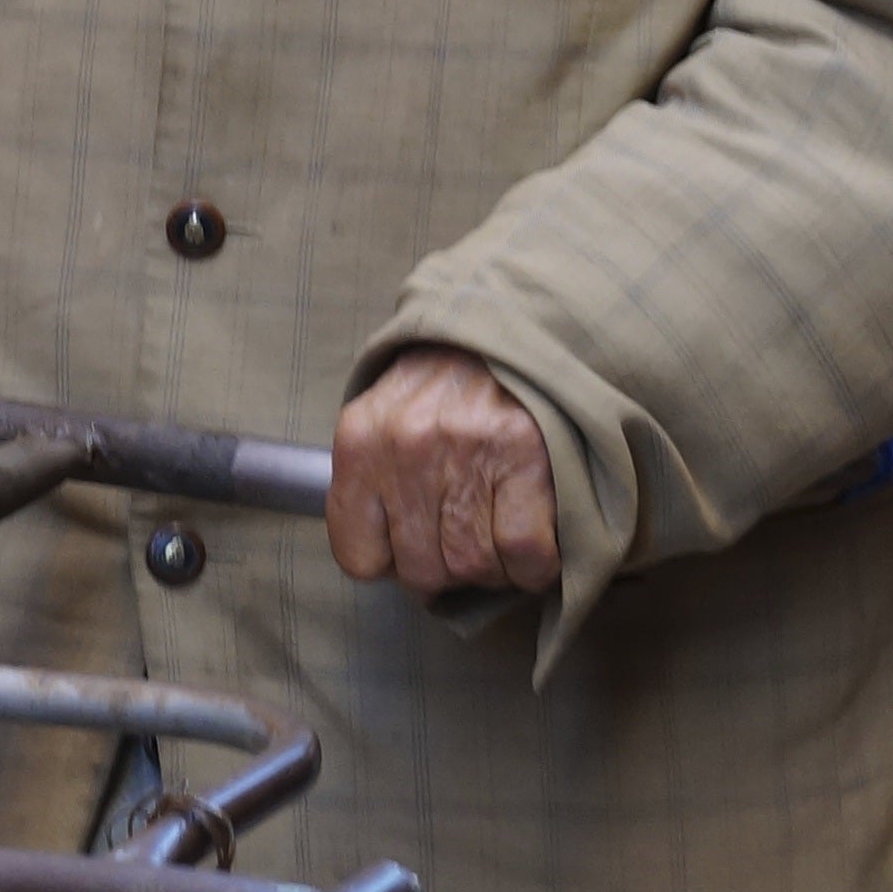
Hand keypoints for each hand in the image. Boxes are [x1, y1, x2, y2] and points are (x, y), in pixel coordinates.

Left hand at [328, 351, 560, 598]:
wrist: (512, 321)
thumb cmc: (446, 380)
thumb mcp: (384, 417)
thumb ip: (375, 483)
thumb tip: (390, 563)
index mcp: (360, 441)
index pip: (359, 558)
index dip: (393, 564)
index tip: (415, 547)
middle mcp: (406, 447)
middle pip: (422, 570)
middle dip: (449, 568)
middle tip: (468, 536)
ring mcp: (466, 451)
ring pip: (473, 566)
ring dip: (494, 567)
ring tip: (501, 530)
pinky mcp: (526, 455)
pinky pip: (525, 553)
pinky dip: (533, 564)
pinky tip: (533, 540)